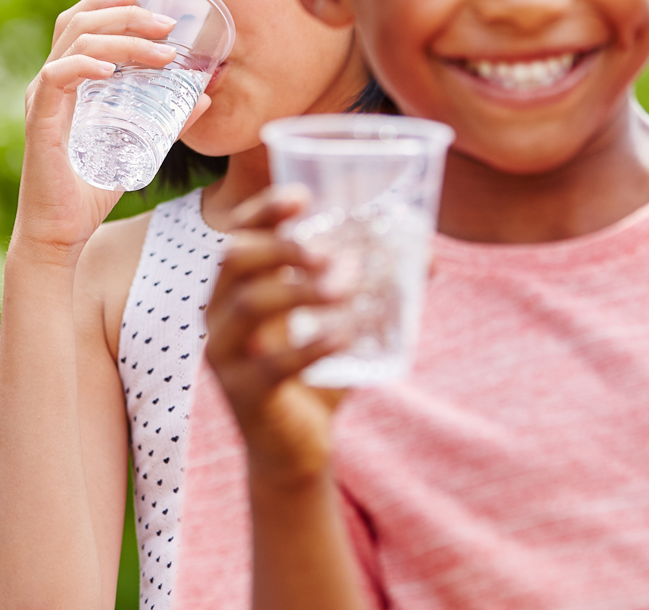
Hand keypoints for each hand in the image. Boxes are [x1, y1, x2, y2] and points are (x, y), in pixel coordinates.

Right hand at [13, 0, 209, 258]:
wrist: (61, 234)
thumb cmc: (90, 191)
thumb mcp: (139, 146)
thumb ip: (166, 120)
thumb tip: (203, 95)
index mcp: (67, 81)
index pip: (81, 22)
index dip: (114, 2)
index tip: (155, 3)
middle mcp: (50, 83)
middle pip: (79, 21)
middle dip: (126, 13)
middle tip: (168, 24)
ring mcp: (42, 100)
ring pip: (75, 43)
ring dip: (122, 39)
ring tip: (161, 51)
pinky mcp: (40, 122)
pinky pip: (56, 78)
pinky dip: (85, 65)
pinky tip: (112, 70)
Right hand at [204, 185, 350, 486]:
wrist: (294, 451)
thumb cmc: (314, 374)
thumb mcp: (338, 324)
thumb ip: (374, 289)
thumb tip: (429, 253)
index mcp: (235, 288)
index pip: (238, 234)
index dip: (264, 211)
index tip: (302, 196)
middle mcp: (219, 314)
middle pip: (234, 259)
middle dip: (282, 246)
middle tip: (328, 252)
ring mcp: (226, 355)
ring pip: (249, 304)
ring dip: (300, 289)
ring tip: (347, 288)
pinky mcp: (245, 394)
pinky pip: (273, 363)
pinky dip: (313, 345)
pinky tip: (346, 335)